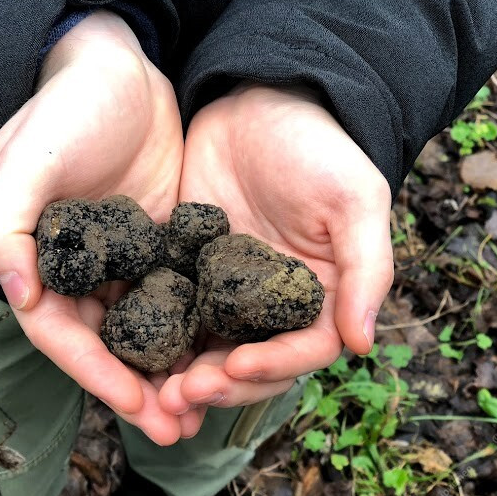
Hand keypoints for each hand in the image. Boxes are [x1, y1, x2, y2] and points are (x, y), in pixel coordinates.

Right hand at [0, 11, 186, 444]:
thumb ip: (4, 224)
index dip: (97, 376)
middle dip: (139, 390)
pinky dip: (194, 329)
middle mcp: (81, 271)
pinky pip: (178, 296)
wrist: (121, 68)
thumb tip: (16, 293)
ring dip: (170, 371)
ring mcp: (124, 261)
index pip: (64, 335)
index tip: (137, 409)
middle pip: (107, 345)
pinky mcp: (164, 245)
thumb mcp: (27, 159)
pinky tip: (222, 355)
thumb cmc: (68, 108)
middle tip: (179, 429)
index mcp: (40, 261)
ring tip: (204, 410)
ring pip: (146, 330)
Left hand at [159, 84, 393, 415]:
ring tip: (154, 390)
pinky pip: (171, 315)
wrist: (258, 101)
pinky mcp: (187, 274)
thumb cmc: (318, 147)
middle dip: (219, 385)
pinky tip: (130, 353)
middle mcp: (273, 306)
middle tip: (180, 394)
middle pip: (250, 364)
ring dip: (183, 377)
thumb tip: (361, 344)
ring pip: (208, 351)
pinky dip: (156, 339)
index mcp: (320, 298)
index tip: (235, 367)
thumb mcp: (355, 200)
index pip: (302, 350)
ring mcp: (227, 295)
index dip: (272, 368)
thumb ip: (366, 270)